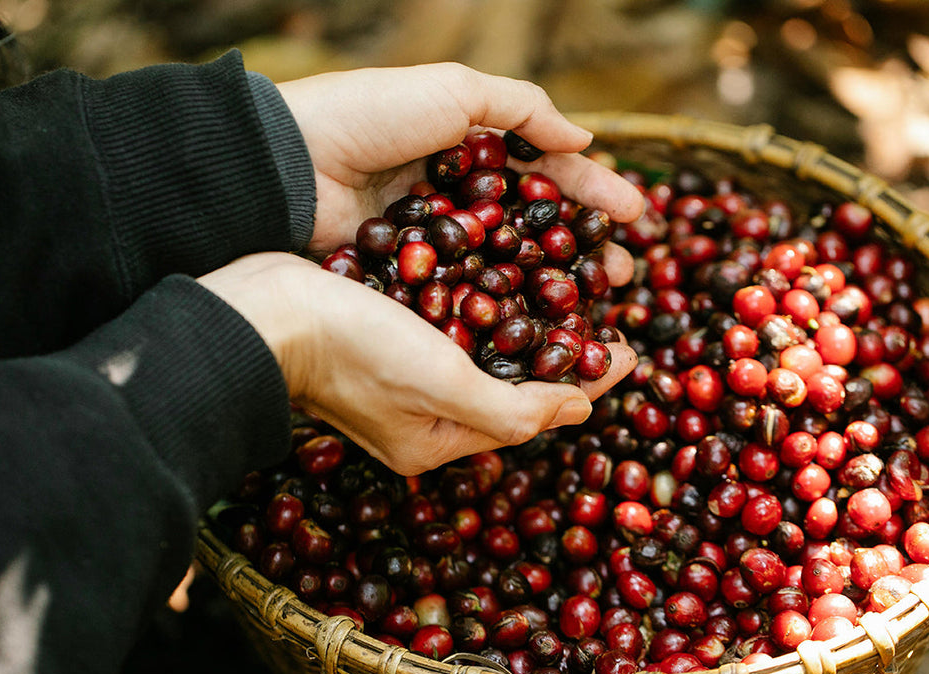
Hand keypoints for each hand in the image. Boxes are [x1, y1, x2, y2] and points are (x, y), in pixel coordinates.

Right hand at [198, 253, 636, 475]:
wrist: (265, 312)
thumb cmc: (353, 351)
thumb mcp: (441, 386)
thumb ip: (513, 408)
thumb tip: (580, 410)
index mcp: (439, 438)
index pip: (534, 413)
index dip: (588, 381)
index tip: (631, 349)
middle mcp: (424, 412)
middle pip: (512, 383)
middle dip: (563, 352)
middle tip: (606, 314)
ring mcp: (402, 375)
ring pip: (485, 351)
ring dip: (529, 323)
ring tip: (569, 288)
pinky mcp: (385, 334)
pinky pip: (454, 323)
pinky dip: (487, 304)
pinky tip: (505, 274)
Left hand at [276, 63, 642, 282]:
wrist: (290, 164)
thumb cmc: (371, 116)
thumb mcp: (455, 92)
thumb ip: (523, 109)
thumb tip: (585, 141)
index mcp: (469, 150)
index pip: (546, 174)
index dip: (593, 193)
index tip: (639, 216)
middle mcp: (458, 200)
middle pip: (535, 230)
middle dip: (584, 251)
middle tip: (626, 277)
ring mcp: (435, 244)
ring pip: (507, 270)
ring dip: (553, 289)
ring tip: (595, 307)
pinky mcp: (410, 280)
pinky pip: (465, 296)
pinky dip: (500, 311)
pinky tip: (536, 327)